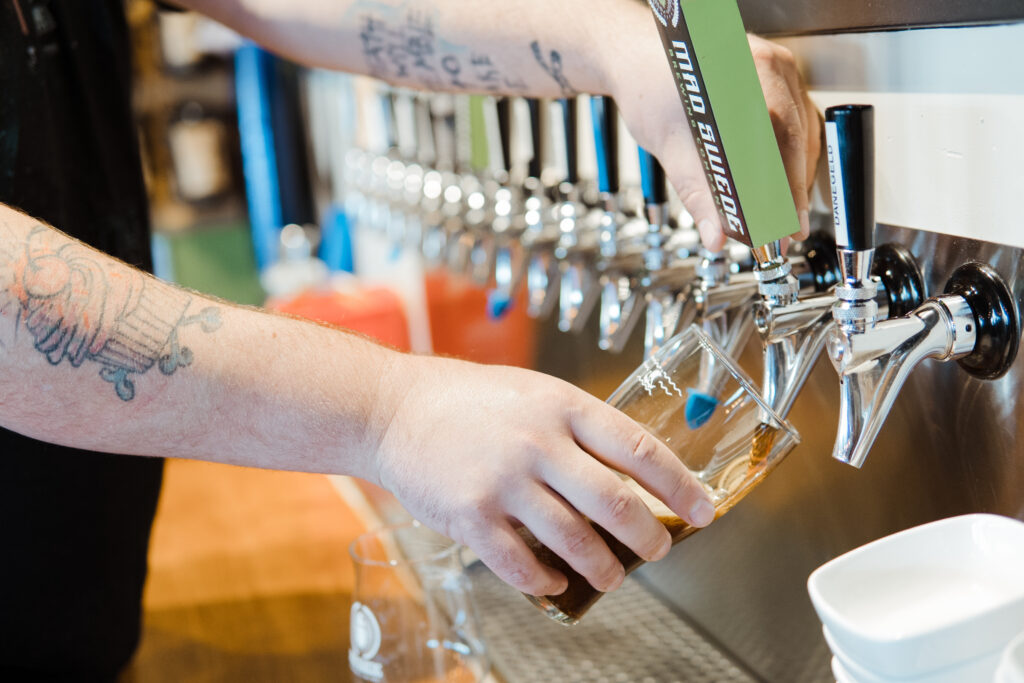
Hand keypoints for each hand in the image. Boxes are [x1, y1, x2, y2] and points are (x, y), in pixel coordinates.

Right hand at [371, 354, 714, 595]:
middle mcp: (539, 444)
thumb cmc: (467, 399)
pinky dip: (545, 582)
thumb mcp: (534, 393)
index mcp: (563, 407)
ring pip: (575, 541)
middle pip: (616, 504)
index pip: (639, 450)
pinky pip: (521, 564)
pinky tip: (553, 584)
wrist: (393, 408)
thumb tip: (631, 473)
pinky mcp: (471, 516)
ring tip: (611, 576)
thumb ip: (578, 428)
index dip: (680, 486)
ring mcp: (505, 482)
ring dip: (602, 569)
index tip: (703, 510)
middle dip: (649, 538)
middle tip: (658, 551)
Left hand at [606, 23, 819, 249]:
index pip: (777, 143)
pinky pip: (797, 116)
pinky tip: (785, 179)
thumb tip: (717, 235)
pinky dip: (793, 151)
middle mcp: (766, 64)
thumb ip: (697, 195)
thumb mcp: (670, 148)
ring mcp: (775, 65)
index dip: (784, 192)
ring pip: (803, 128)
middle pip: (796, 136)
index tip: (782, 227)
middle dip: (793, 190)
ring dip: (797, 173)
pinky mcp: (775, 74)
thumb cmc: (647, 90)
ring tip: (787, 213)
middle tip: (788, 230)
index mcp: (742, 77)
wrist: (636, 56)